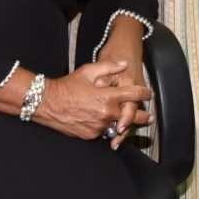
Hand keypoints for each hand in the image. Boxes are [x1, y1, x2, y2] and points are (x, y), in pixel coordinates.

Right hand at [34, 60, 153, 144]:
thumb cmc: (67, 86)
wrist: (48, 103)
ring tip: (129, 123)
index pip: (133, 95)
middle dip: (143, 117)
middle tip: (149, 117)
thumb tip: (123, 64)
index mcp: (107, 97)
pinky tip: (107, 124)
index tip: (149, 94)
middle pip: (132, 117)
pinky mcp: (91, 134)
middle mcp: (106, 114)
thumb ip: (108, 67)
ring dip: (123, 124)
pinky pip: (104, 132)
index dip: (144, 94)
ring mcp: (99, 126)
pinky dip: (106, 127)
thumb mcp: (87, 71)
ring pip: (118, 126)